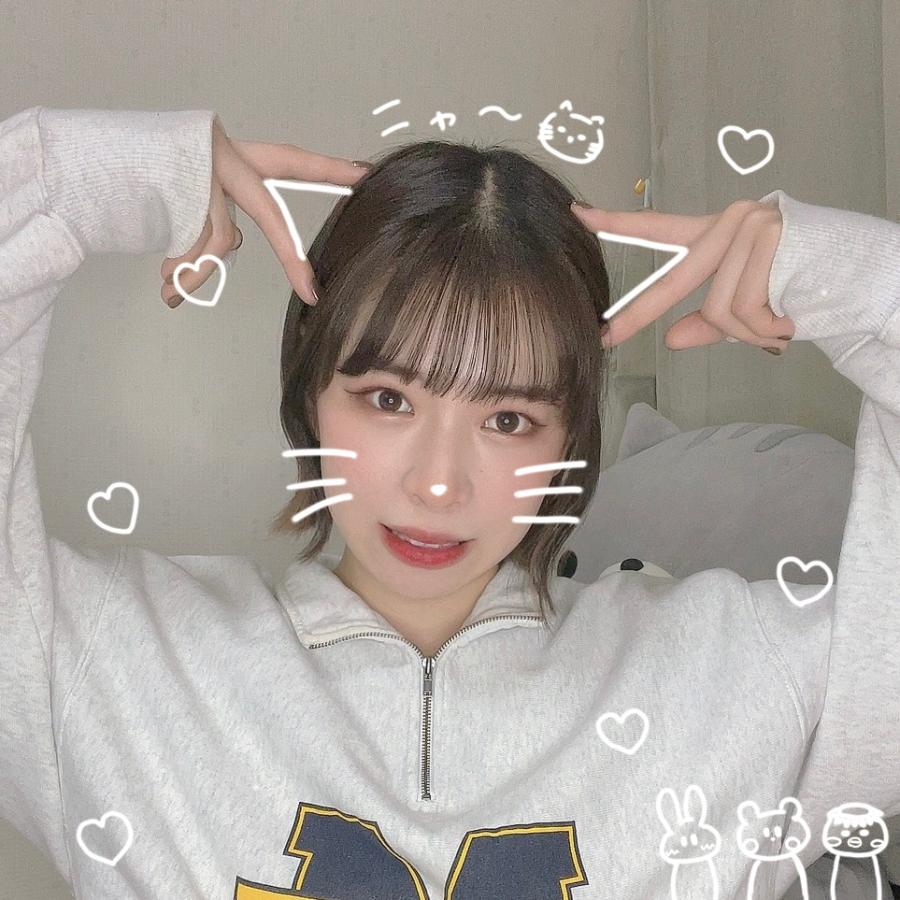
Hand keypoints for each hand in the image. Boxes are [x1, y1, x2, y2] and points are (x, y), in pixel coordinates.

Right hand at [160, 115, 367, 307]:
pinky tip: (165, 284)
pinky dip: (185, 268)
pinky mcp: (182, 188)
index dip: (329, 170)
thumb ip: (223, 214)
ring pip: (220, 240)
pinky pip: (194, 242)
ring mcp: (205, 174)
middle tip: (310, 293)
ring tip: (170, 293)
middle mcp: (228, 160)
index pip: (295, 162)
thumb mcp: (200, 187)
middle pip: (271, 216)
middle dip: (290, 257)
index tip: (366, 175)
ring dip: (198, 273)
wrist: (101, 152)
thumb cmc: (156, 172)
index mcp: (242, 156)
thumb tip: (228, 249)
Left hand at [571, 199, 795, 351]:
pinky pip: (746, 310)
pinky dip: (769, 329)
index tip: (578, 214)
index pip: (660, 227)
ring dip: (752, 333)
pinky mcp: (770, 238)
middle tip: (605, 336)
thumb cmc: (805, 291)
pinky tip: (792, 318)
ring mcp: (749, 227)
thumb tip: (670, 340)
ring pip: (720, 309)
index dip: (618, 221)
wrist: (865, 278)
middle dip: (638, 314)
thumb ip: (708, 323)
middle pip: (674, 280)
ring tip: (781, 325)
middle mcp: (729, 222)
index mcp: (718, 233)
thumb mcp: (748, 310)